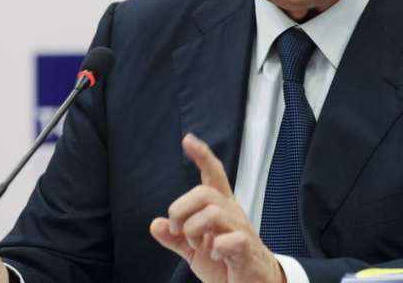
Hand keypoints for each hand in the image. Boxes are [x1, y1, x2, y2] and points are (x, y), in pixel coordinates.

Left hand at [150, 134, 285, 282]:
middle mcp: (232, 213)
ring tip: (196, 244)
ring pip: (213, 212)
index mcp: (220, 208)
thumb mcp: (193, 250)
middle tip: (178, 230)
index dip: (202, 156)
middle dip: (181, 209)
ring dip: (194, 229)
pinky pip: (230, 240)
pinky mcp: (247, 249)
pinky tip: (215, 254)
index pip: (213, 174)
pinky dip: (216, 248)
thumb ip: (174, 237)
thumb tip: (155, 224)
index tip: (188, 140)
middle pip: (203, 193)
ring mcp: (241, 229)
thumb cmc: (225, 262)